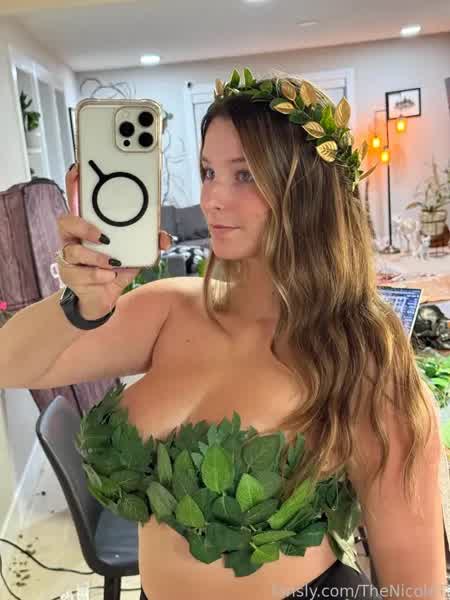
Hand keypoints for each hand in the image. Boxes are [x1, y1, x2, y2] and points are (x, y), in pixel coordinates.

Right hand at [56, 163, 172, 318]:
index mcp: (88, 226)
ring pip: (74, 250)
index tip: (79, 169)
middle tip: (103, 236)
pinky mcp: (69, 275)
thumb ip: (147, 244)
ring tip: (113, 263)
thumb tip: (163, 238)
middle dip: (84, 226)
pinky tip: (109, 276)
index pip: (77, 200)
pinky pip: (82, 272)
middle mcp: (74, 238)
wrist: (100, 299)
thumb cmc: (113, 269)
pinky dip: (99, 275)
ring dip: (96, 257)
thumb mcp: (134, 255)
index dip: (75, 184)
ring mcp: (69, 257)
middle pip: (66, 221)